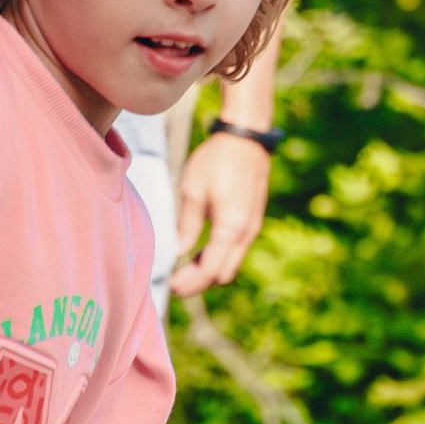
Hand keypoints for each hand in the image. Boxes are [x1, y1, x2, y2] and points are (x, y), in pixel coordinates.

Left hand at [170, 128, 271, 296]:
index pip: (209, 269)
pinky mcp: (253, 220)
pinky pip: (236, 250)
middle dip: (200, 283)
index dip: (190, 283)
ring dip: (210, 272)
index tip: (170, 286)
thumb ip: (187, 225)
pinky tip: (201, 254)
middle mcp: (246, 232)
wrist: (246, 137)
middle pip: (224, 274)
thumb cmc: (216, 159)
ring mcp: (253, 227)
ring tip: (185, 272)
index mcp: (231, 227)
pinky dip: (219, 258)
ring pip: (232, 264)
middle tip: (175, 284)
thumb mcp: (193, 190)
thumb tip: (179, 251)